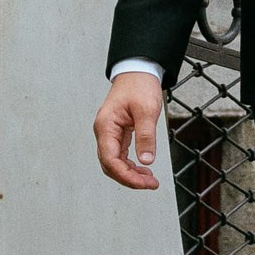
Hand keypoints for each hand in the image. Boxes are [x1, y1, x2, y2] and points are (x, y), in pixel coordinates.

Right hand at [94, 72, 165, 190]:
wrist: (137, 71)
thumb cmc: (139, 85)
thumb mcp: (146, 110)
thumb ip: (145, 136)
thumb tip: (146, 160)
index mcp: (106, 127)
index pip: (111, 160)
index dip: (127, 176)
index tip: (145, 183)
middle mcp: (104, 132)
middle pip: (110, 165)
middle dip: (129, 178)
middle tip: (150, 184)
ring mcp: (109, 133)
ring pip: (114, 162)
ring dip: (130, 174)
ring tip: (149, 179)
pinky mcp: (116, 133)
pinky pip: (119, 155)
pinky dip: (130, 165)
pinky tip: (142, 169)